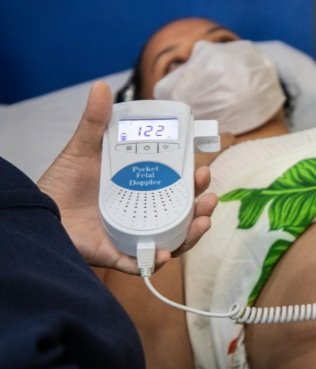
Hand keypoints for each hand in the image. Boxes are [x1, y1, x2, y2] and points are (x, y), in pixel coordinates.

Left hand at [37, 81, 217, 273]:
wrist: (35, 212)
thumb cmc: (60, 184)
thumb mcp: (82, 150)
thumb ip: (94, 123)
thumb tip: (101, 88)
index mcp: (141, 190)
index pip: (177, 188)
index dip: (194, 182)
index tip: (203, 168)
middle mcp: (143, 215)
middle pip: (181, 216)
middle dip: (201, 208)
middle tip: (209, 197)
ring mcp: (133, 236)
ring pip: (172, 241)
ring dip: (192, 235)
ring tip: (202, 222)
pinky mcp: (117, 254)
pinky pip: (142, 263)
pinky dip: (157, 261)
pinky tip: (167, 253)